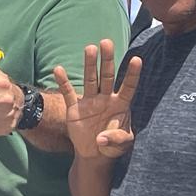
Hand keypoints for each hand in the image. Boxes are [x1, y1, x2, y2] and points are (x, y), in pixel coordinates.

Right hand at [53, 40, 140, 159]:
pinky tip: (58, 69)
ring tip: (90, 48)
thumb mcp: (122, 144)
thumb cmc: (113, 146)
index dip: (132, 74)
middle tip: (107, 42)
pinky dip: (63, 82)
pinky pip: (68, 93)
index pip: (128, 86)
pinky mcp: (74, 108)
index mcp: (121, 105)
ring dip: (89, 64)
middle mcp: (105, 99)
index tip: (136, 59)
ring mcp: (90, 101)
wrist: (95, 154)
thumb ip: (116, 139)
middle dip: (107, 59)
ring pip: (90, 79)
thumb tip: (101, 138)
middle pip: (107, 76)